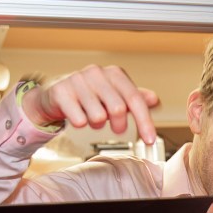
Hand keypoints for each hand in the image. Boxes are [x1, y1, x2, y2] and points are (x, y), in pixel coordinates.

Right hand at [21, 65, 160, 142]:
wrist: (57, 94)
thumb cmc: (90, 95)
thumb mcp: (116, 96)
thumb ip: (135, 99)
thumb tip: (155, 100)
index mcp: (114, 73)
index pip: (135, 99)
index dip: (144, 122)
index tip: (149, 140)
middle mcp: (97, 72)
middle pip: (118, 109)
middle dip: (119, 125)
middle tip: (116, 128)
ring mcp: (77, 80)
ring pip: (98, 117)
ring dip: (97, 125)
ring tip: (92, 118)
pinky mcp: (61, 91)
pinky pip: (79, 120)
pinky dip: (81, 124)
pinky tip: (78, 116)